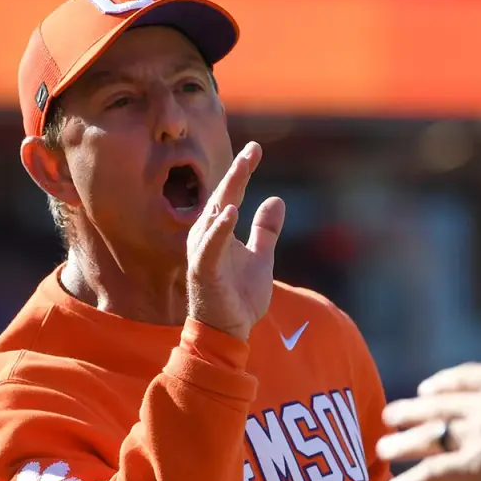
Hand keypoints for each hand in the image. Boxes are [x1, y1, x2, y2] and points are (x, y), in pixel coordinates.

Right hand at [185, 141, 284, 340]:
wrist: (229, 332)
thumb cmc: (239, 296)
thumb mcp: (261, 257)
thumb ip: (266, 230)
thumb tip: (277, 199)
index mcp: (220, 232)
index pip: (231, 195)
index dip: (242, 172)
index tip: (255, 148)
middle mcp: (208, 238)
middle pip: (221, 198)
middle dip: (236, 174)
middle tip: (251, 151)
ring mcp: (204, 254)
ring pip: (214, 217)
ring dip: (227, 193)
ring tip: (242, 169)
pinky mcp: (204, 272)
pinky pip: (210, 247)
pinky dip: (219, 229)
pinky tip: (231, 212)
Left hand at [376, 359, 480, 480]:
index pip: (466, 378)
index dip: (442, 383)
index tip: (427, 387)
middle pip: (439, 404)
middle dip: (411, 410)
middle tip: (389, 414)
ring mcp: (480, 431)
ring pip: (429, 436)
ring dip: (403, 443)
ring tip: (382, 449)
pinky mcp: (479, 462)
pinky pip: (436, 471)